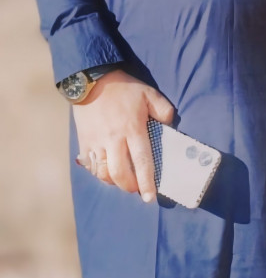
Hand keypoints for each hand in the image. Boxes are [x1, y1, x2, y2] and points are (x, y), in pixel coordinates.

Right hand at [72, 69, 174, 202]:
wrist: (91, 80)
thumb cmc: (124, 88)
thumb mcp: (148, 93)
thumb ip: (163, 109)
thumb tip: (170, 124)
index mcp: (132, 128)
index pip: (142, 161)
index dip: (147, 182)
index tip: (150, 197)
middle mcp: (114, 139)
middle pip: (120, 174)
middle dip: (130, 186)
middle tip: (137, 188)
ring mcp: (96, 142)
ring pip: (103, 173)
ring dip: (114, 182)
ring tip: (122, 180)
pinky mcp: (84, 142)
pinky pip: (90, 166)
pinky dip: (98, 173)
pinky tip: (106, 170)